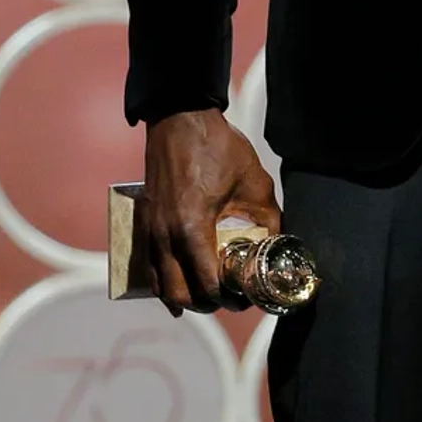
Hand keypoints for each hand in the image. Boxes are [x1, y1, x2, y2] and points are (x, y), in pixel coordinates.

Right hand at [142, 108, 280, 316]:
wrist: (180, 118)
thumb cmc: (217, 147)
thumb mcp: (255, 183)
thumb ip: (267, 220)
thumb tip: (277, 246)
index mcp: (192, 227)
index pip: (208, 283)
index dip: (229, 298)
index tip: (245, 297)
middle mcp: (165, 235)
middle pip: (180, 293)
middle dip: (206, 303)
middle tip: (228, 299)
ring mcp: (151, 230)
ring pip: (160, 285)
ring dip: (184, 297)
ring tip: (207, 297)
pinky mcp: (145, 223)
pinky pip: (149, 267)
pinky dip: (163, 284)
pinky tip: (178, 290)